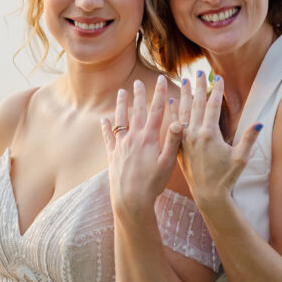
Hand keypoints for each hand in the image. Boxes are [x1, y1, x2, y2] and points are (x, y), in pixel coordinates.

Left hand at [101, 76, 182, 217]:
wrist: (131, 201)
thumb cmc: (153, 184)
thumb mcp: (168, 163)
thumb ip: (173, 141)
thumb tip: (178, 121)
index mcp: (149, 139)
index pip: (156, 111)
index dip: (160, 94)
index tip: (162, 80)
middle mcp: (133, 138)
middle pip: (137, 112)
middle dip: (139, 95)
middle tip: (138, 82)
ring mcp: (121, 146)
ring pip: (120, 120)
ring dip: (121, 105)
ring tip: (121, 92)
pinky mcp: (113, 155)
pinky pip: (108, 138)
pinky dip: (105, 128)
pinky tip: (103, 120)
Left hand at [176, 71, 260, 204]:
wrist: (208, 195)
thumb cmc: (226, 177)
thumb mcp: (241, 158)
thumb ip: (248, 139)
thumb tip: (258, 123)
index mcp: (210, 135)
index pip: (212, 107)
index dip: (216, 91)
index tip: (217, 77)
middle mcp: (194, 135)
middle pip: (196, 105)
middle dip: (198, 87)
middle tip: (199, 72)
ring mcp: (184, 140)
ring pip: (183, 112)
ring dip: (184, 95)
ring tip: (184, 81)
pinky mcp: (178, 147)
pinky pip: (173, 125)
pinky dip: (173, 112)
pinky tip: (172, 102)